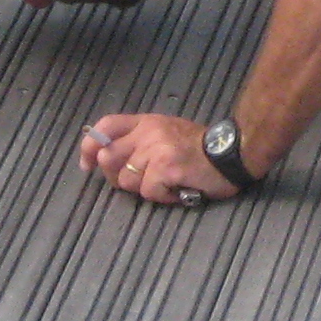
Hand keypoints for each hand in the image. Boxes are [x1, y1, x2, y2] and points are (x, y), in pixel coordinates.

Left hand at [78, 113, 236, 206]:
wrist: (233, 154)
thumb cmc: (199, 149)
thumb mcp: (166, 134)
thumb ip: (138, 142)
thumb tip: (104, 159)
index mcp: (146, 122)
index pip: (107, 126)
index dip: (89, 146)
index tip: (88, 165)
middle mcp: (148, 132)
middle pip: (109, 159)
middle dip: (118, 177)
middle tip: (142, 182)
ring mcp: (156, 149)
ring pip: (127, 181)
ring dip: (146, 189)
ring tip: (168, 183)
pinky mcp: (166, 167)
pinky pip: (149, 191)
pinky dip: (163, 197)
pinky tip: (179, 189)